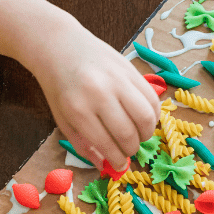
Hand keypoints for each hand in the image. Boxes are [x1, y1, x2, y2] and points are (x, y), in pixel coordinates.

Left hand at [33, 14, 160, 170]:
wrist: (60, 46)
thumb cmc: (59, 87)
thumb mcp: (63, 119)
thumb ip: (84, 145)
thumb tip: (106, 167)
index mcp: (79, 109)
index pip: (107, 144)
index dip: (118, 160)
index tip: (121, 165)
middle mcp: (100, 93)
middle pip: (128, 133)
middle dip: (132, 149)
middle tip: (128, 150)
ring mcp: (118, 79)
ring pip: (146, 117)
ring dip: (146, 133)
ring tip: (139, 135)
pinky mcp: (131, 69)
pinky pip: (153, 98)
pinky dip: (153, 114)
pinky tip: (144, 119)